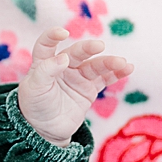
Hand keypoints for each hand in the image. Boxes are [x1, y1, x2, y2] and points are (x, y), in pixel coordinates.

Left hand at [18, 27, 133, 145]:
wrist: (45, 129)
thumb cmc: (34, 106)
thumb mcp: (34, 89)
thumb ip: (46, 71)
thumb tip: (64, 56)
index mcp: (43, 63)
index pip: (46, 45)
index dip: (52, 37)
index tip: (63, 33)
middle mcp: (62, 66)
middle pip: (76, 53)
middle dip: (88, 48)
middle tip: (99, 46)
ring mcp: (77, 77)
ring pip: (94, 65)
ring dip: (108, 62)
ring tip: (121, 62)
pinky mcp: (89, 89)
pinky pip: (105, 78)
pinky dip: (116, 73)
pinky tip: (127, 68)